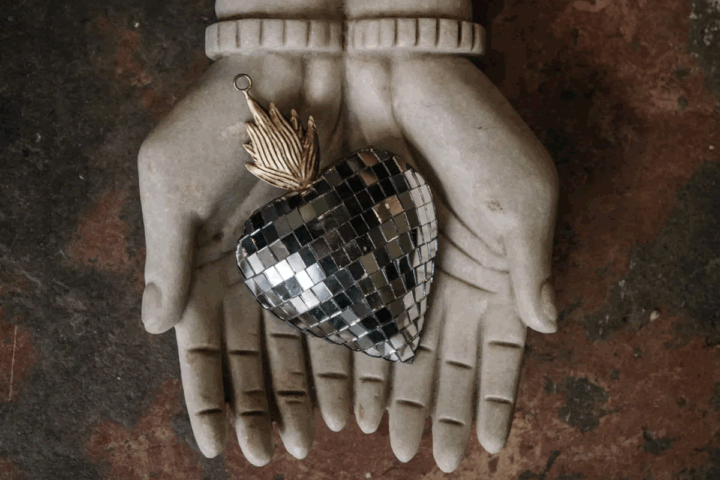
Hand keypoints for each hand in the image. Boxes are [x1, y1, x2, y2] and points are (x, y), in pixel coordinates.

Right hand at [137, 53, 344, 463]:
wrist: (289, 70)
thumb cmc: (217, 121)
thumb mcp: (171, 183)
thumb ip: (165, 257)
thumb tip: (154, 328)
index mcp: (200, 263)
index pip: (200, 346)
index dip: (207, 397)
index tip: (218, 445)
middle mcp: (248, 272)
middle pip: (252, 357)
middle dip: (260, 407)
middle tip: (274, 454)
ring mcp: (295, 263)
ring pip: (298, 344)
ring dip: (302, 393)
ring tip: (312, 438)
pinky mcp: (337, 247)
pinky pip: (339, 309)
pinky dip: (342, 352)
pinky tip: (350, 391)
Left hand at [339, 55, 558, 471]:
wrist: (400, 75)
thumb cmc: (475, 129)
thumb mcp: (522, 194)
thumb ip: (532, 264)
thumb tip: (547, 326)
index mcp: (500, 271)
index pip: (504, 352)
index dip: (499, 399)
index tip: (490, 446)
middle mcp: (453, 279)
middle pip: (451, 361)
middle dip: (443, 410)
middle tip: (430, 457)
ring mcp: (407, 269)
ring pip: (405, 348)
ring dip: (401, 395)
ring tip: (390, 438)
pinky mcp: (364, 254)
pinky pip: (362, 315)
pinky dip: (361, 355)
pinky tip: (356, 392)